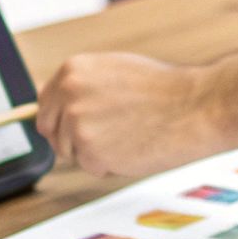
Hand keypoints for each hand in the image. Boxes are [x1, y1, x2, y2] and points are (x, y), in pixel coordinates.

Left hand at [36, 53, 227, 177]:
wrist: (194, 107)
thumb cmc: (165, 90)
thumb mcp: (115, 70)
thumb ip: (83, 85)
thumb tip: (60, 101)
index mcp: (72, 71)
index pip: (43, 104)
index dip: (60, 119)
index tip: (75, 126)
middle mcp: (68, 95)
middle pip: (50, 131)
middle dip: (71, 139)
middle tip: (104, 138)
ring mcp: (77, 124)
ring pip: (71, 152)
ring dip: (94, 152)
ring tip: (128, 136)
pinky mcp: (90, 151)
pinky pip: (91, 167)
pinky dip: (110, 165)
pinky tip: (134, 148)